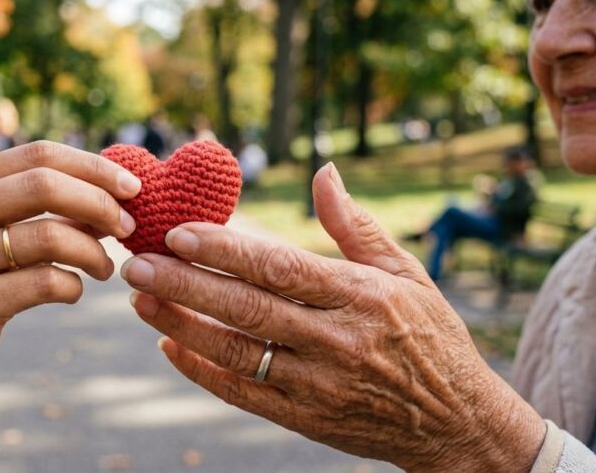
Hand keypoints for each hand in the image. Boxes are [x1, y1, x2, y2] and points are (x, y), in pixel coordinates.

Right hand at [0, 141, 141, 409]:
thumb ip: (42, 208)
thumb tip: (116, 192)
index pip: (38, 155)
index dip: (93, 166)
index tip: (132, 187)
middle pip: (43, 185)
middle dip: (99, 203)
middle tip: (127, 227)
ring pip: (49, 236)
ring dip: (93, 252)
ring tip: (104, 268)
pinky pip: (43, 283)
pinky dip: (72, 285)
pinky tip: (73, 291)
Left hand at [121, 163, 544, 471]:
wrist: (458, 424)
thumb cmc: (430, 335)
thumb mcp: (406, 274)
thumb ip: (355, 226)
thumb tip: (323, 172)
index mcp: (362, 297)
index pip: (281, 268)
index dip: (227, 251)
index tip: (179, 231)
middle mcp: (338, 341)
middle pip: (248, 310)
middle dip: (186, 285)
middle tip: (137, 261)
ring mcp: (319, 384)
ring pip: (237, 353)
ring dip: (182, 325)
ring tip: (141, 298)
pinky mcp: (306, 418)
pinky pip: (244, 394)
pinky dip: (202, 372)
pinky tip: (169, 346)